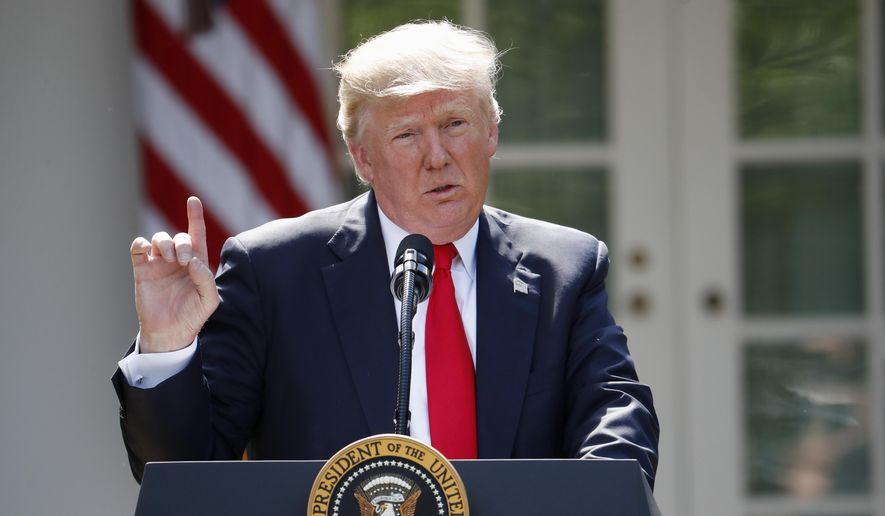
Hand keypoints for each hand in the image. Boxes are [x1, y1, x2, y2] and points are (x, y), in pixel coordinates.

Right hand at [130, 197, 220, 352]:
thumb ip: (206, 279)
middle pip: (178, 237)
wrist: (169, 333)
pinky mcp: (142, 270)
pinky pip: (138, 248)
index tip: (193, 200)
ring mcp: (158, 264)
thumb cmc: (193, 316)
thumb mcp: (209, 300)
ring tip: (168, 258)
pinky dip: (141, 244)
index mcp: (196, 263)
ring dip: (164, 242)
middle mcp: (177, 260)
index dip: (195, 216)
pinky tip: (146, 252)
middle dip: (181, 243)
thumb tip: (194, 261)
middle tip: (182, 260)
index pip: (196, 235)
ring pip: (158, 239)